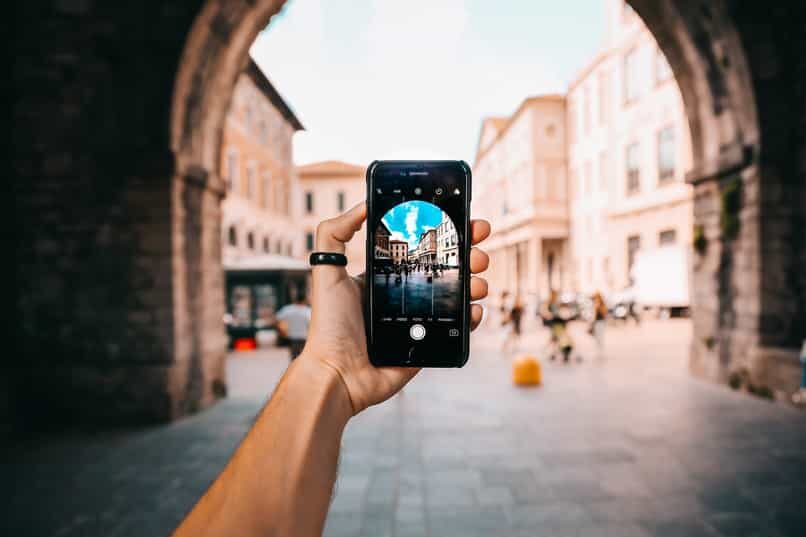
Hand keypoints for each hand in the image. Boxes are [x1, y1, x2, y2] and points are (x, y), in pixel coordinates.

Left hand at [299, 202, 490, 414]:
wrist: (338, 373)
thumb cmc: (330, 326)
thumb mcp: (327, 271)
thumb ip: (335, 233)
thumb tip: (364, 203)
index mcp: (386, 276)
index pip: (421, 248)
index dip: (444, 234)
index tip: (463, 219)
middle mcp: (405, 295)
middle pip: (447, 268)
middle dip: (468, 255)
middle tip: (478, 250)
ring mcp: (420, 321)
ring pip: (458, 295)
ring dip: (475, 282)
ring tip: (478, 280)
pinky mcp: (429, 345)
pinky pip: (458, 328)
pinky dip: (472, 316)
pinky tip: (474, 307)